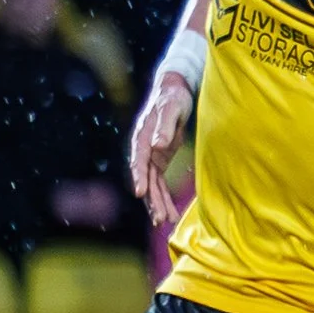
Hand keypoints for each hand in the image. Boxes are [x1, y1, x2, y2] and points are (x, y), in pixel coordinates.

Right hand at [129, 70, 193, 226]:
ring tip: (166, 222)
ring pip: (152, 184)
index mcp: (142, 137)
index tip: (140, 192)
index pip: (138, 160)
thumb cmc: (173, 96)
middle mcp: (143, 149)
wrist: (175, 90)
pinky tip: (170, 212)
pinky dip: (164, 196)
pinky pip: (160, 182)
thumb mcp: (171, 108)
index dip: (139, 177)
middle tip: (159, 219)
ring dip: (158, 203)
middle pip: (145, 178)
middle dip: (151, 199)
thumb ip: (164, 125)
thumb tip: (158, 144)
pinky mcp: (160, 159)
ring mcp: (151, 156)